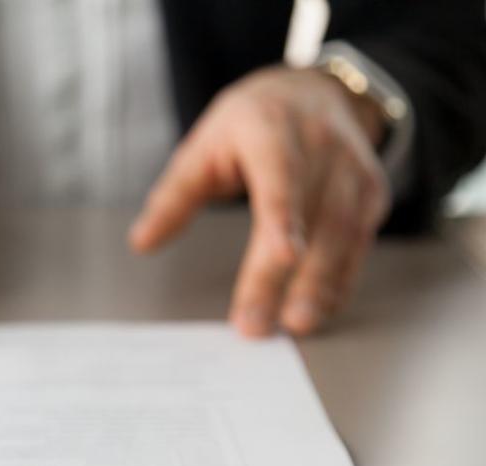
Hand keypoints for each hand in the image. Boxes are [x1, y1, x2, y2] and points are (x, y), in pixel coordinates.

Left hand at [130, 67, 390, 336]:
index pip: (281, 178)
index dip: (284, 218)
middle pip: (310, 218)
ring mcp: (353, 172)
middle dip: (283, 276)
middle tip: (257, 325)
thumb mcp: (205, 145)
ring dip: (320, 286)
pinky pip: (358, 244)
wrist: (315, 92)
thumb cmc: (252, 122)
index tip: (283, 256)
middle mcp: (322, 149)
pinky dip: (340, 281)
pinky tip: (318, 309)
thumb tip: (142, 242)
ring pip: (342, 235)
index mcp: (273, 131)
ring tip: (294, 324)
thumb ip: (174, 196)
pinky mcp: (371, 195)